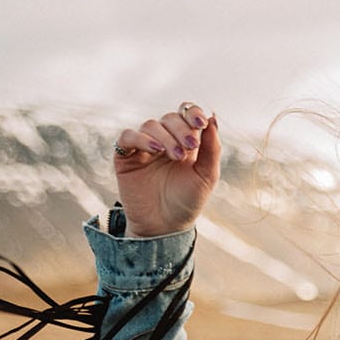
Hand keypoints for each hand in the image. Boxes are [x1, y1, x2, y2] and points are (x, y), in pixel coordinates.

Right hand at [112, 101, 220, 237]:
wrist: (165, 226)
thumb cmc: (187, 202)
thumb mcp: (206, 176)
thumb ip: (212, 148)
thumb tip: (213, 117)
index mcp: (185, 141)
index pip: (186, 113)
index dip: (192, 112)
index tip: (201, 124)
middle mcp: (164, 140)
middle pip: (170, 118)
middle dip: (181, 129)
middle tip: (190, 147)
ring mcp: (144, 147)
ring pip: (151, 125)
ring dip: (165, 137)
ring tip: (175, 156)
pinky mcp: (126, 157)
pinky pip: (128, 137)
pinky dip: (141, 138)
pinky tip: (154, 149)